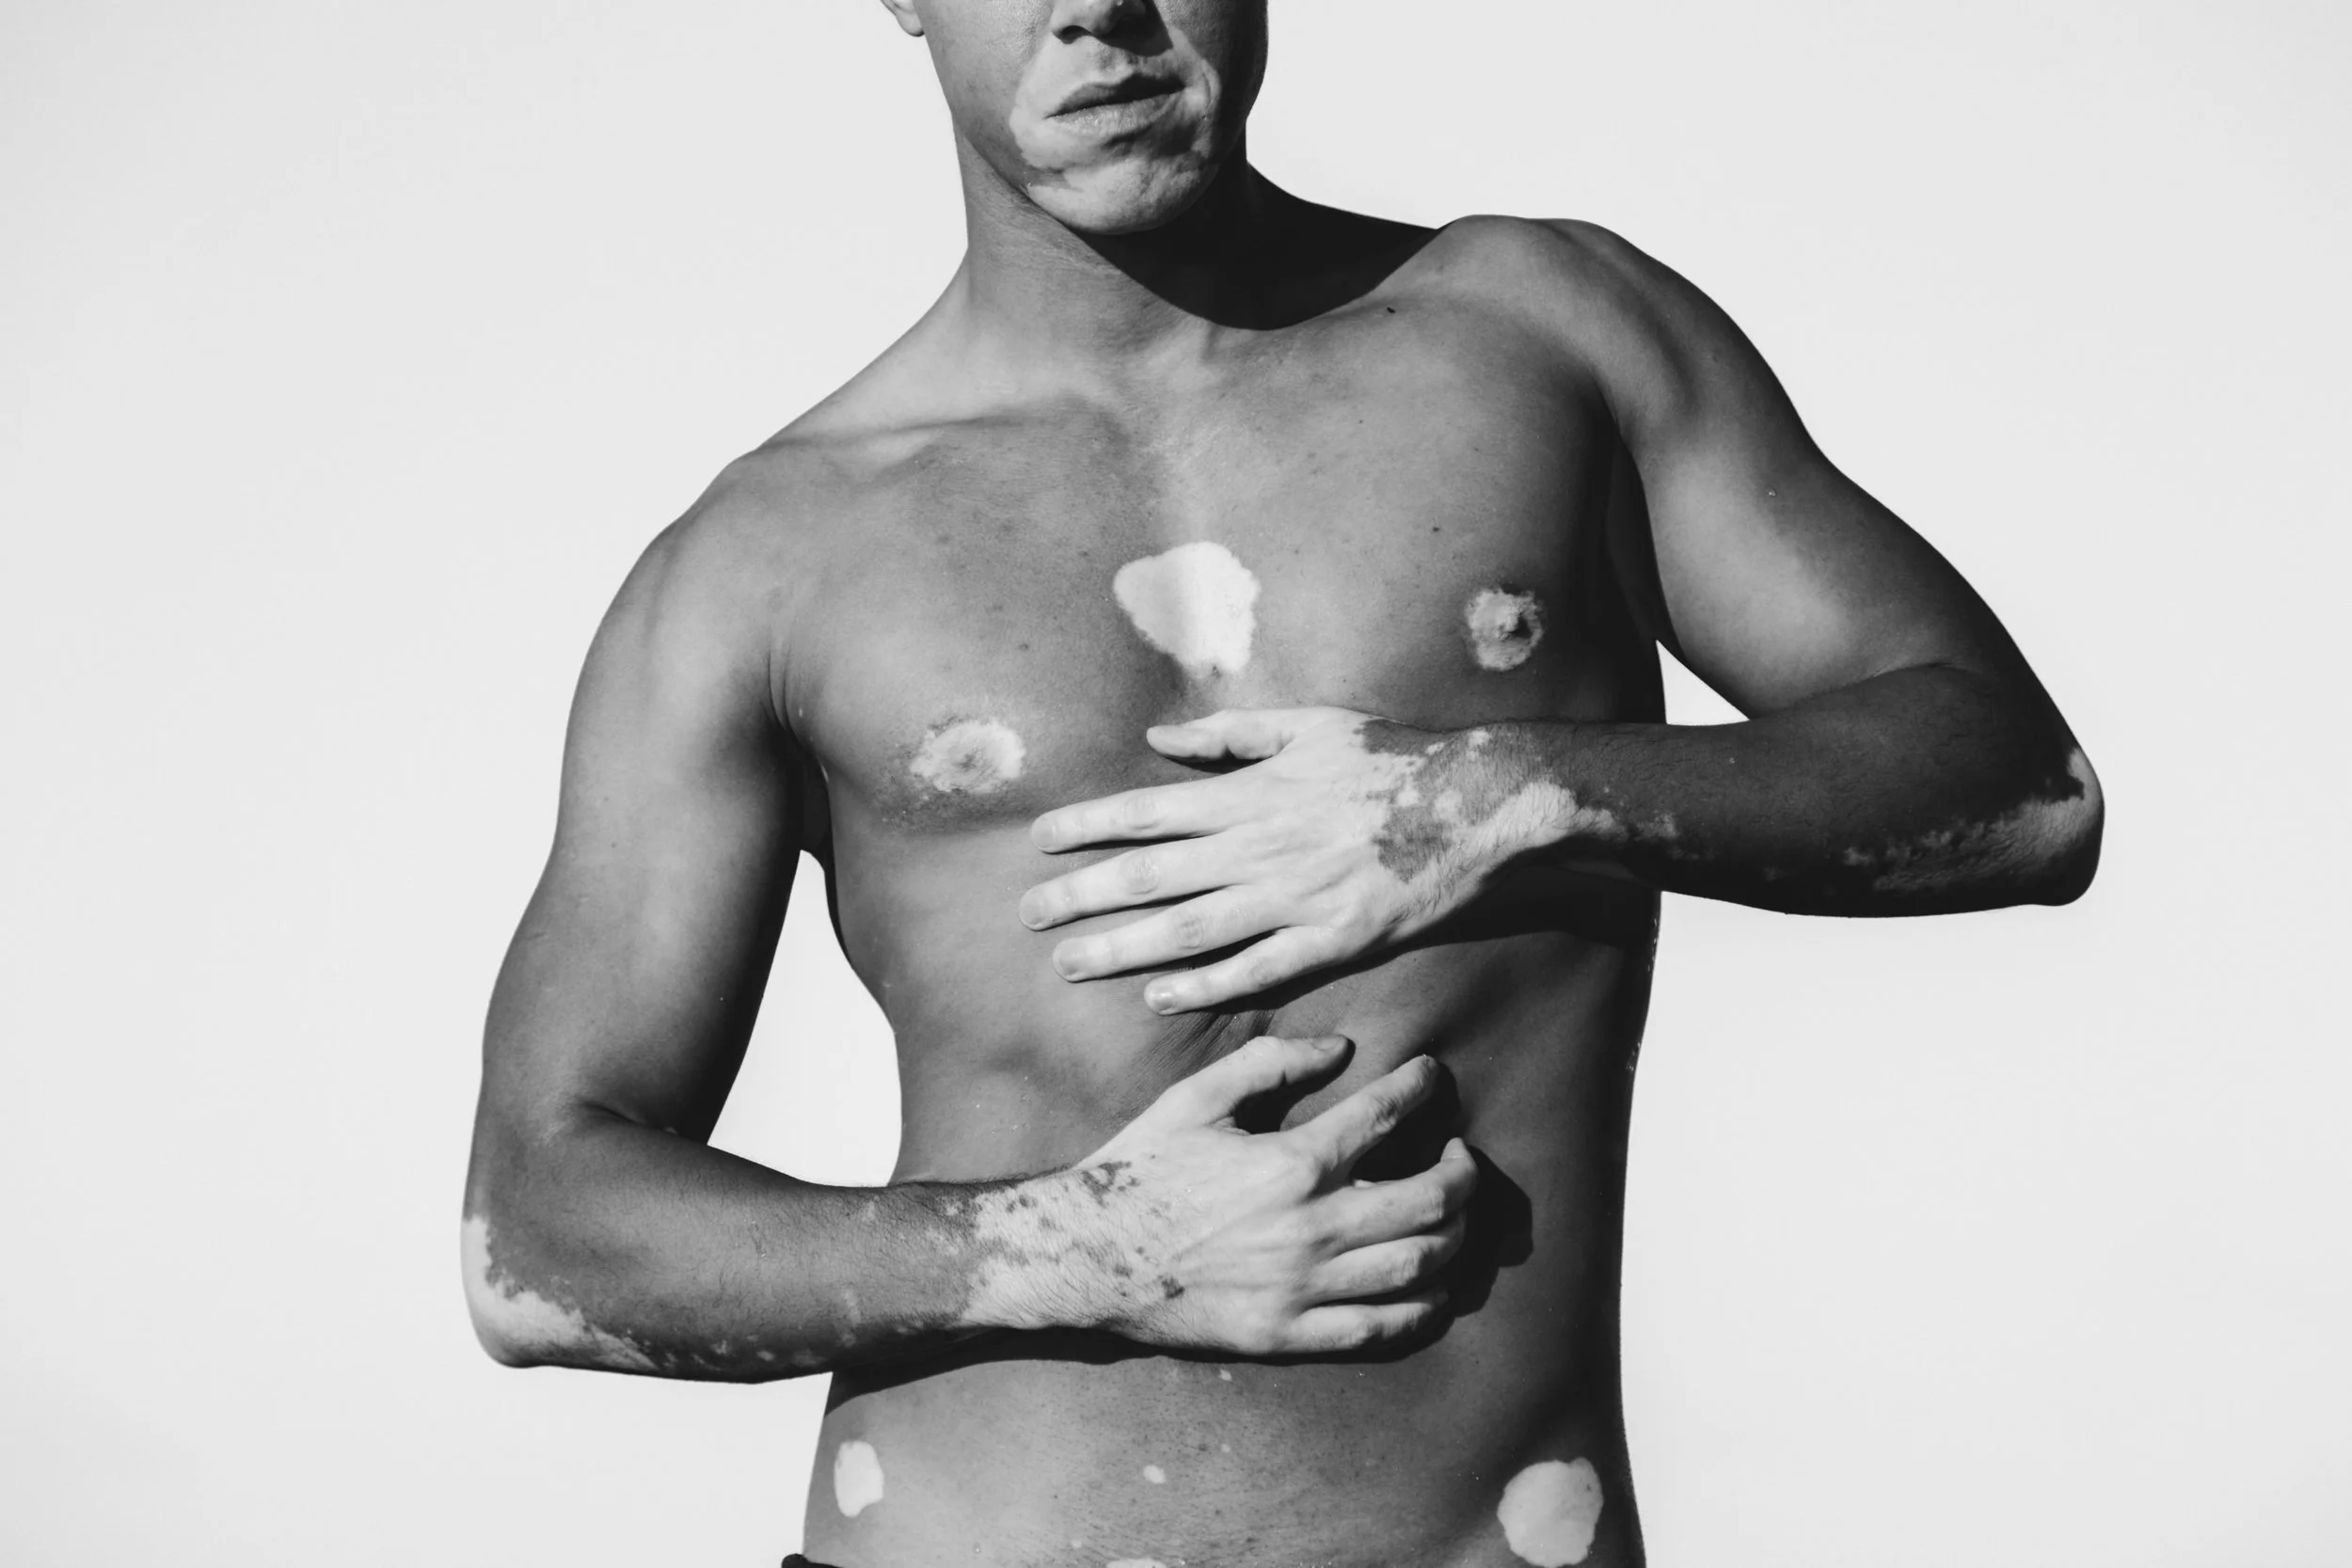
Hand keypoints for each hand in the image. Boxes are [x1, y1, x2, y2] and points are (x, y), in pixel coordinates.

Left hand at [1023, 708, 1559, 1012]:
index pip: (1148, 810)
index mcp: (1251, 792)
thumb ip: (1230, 733)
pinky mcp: (1332, 942)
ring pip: (1189, 929)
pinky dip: (1203, 986)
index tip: (1039, 842)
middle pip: (1153, 874)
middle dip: (1084, 894)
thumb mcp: (1310, 724)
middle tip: (1029, 915)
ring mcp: (1293, 899)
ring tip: (1070, 962)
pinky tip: (1157, 998)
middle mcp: (1260, 847)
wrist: (1475, 809)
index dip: (1089, 826)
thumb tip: (1160, 739)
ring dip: (1123, 946)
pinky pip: (1255, 971)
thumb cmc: (1392, 761)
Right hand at [1061, 1036, 1477, 1355]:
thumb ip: (1271, 1064)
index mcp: (1292, 1164)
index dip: (1421, 1088)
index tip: (1431, 1076)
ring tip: (1454, 1215)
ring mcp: (1304, 1288)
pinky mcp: (1290, 1333)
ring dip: (1455, 1236)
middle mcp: (1311, 1229)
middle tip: (1460, 1155)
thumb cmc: (1144, 1168)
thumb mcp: (1197, 1098)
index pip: (1386, 1116)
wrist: (1093, 1254)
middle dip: (1463, 1173)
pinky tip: (1431, 1286)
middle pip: (1430, 1202)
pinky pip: (1381, 1328)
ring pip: (1418, 1266)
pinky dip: (1422, 1308)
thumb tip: (1340, 1048)